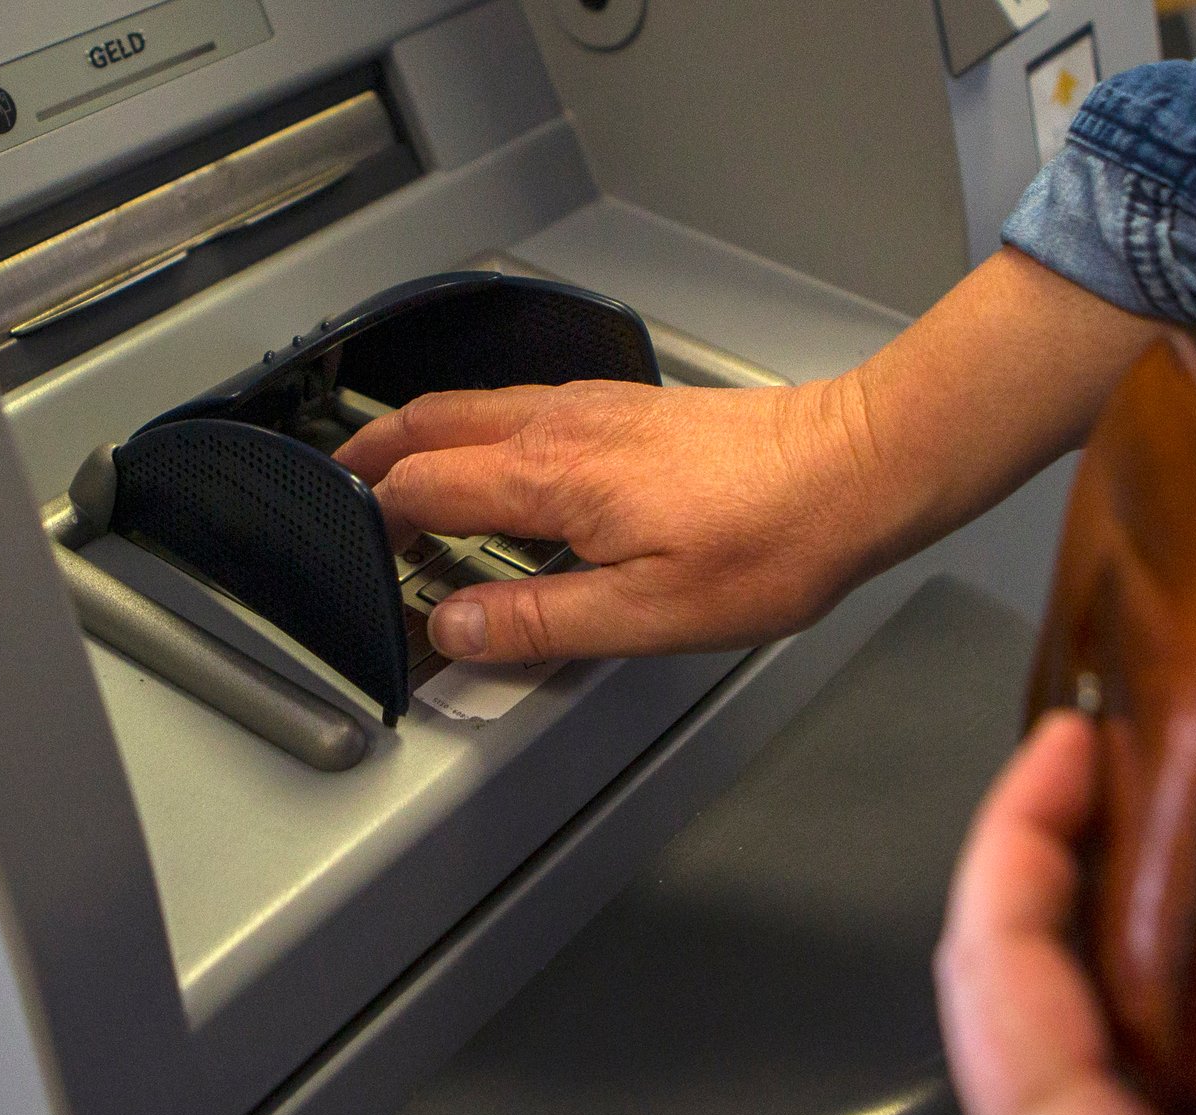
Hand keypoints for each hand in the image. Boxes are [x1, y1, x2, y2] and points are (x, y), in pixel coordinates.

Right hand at [335, 247, 1163, 663]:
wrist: (858, 469)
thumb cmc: (775, 541)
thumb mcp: (653, 613)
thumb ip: (542, 619)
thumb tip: (455, 628)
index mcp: (553, 477)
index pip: (422, 487)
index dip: (376, 525)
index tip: (357, 560)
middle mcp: (563, 425)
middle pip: (433, 424)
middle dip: (375, 455)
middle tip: (337, 487)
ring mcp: (597, 405)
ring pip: (476, 405)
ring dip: (423, 434)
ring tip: (394, 469)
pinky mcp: (632, 405)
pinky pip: (523, 404)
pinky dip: (478, 426)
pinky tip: (497, 458)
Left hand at [935, 712, 1195, 1114]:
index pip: (990, 962)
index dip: (1018, 828)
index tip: (1069, 735)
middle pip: (1020, 994)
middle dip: (1066, 870)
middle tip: (1124, 762)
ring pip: (1091, 1044)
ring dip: (1128, 937)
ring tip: (1175, 830)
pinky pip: (1157, 1092)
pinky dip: (1187, 1008)